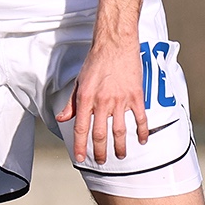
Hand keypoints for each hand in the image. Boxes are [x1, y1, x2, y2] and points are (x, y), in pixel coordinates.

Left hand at [56, 41, 148, 163]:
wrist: (116, 43)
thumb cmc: (97, 60)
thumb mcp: (79, 82)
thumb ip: (71, 103)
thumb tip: (63, 118)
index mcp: (86, 99)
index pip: (81, 129)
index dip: (80, 146)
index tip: (81, 157)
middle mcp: (103, 102)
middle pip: (100, 134)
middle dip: (100, 151)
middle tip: (101, 160)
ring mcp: (120, 100)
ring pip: (120, 131)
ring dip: (119, 146)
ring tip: (119, 155)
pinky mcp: (136, 95)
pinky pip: (140, 118)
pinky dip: (141, 131)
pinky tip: (142, 140)